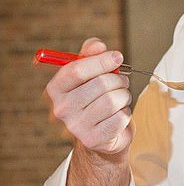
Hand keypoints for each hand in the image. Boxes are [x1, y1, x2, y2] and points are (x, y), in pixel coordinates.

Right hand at [46, 38, 134, 154]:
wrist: (101, 136)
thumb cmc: (96, 98)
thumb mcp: (90, 73)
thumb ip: (91, 54)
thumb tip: (98, 45)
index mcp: (56, 89)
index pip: (76, 70)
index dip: (101, 61)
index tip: (118, 57)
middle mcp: (61, 109)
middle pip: (100, 84)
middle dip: (118, 80)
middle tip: (121, 83)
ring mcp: (76, 126)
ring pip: (114, 100)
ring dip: (124, 96)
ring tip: (121, 99)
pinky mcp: (94, 139)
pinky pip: (121, 118)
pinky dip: (126, 113)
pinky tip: (119, 115)